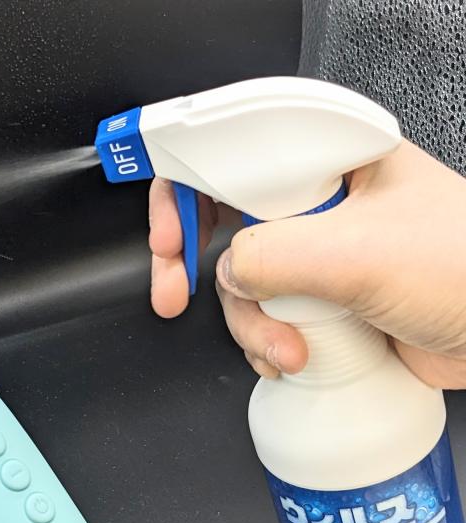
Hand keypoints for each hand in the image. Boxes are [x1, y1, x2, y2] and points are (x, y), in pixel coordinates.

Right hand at [149, 140, 465, 388]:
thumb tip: (225, 270)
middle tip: (171, 293)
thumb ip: (276, 253)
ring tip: (288, 350)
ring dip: (251, 325)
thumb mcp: (362, 252)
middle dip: (193, 265)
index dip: (187, 189)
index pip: (235, 156)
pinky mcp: (319, 304)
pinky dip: (265, 346)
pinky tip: (292, 358)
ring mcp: (316, 258)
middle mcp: (318, 206)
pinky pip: (263, 319)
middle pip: (222, 223)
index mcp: (331, 162)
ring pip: (240, 285)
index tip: (167, 235)